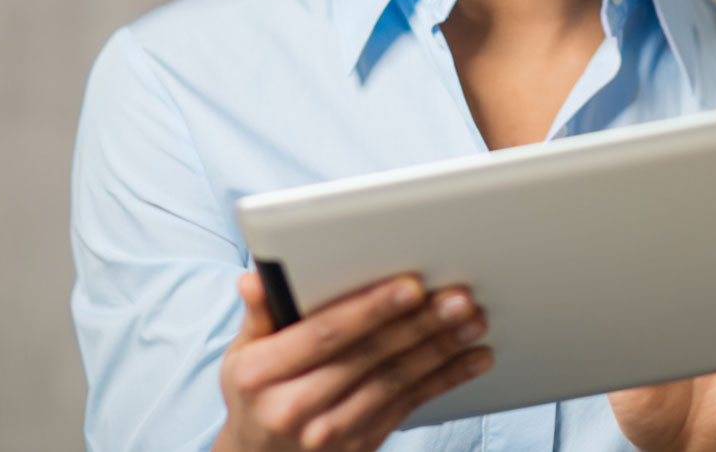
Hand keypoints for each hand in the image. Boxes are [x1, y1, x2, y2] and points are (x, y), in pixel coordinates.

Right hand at [212, 271, 493, 451]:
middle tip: (458, 297)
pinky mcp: (362, 444)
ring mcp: (332, 431)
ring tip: (473, 321)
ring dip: (441, 350)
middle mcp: (297, 406)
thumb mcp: (242, 354)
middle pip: (370, 356)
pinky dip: (445, 380)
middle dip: (420, 324)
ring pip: (396, 382)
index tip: (410, 285)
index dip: (371, 308)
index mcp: (264, 373)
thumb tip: (255, 279)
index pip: (326, 334)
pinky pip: (409, 406)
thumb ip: (258, 313)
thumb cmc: (256, 394)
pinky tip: (473, 358)